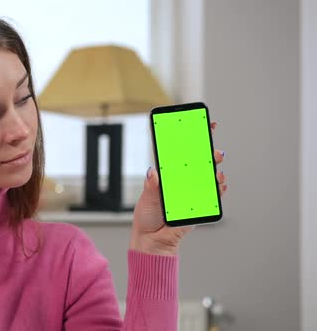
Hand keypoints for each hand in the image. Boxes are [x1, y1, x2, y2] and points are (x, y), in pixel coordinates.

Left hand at [129, 122, 227, 255]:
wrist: (152, 240)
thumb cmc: (147, 217)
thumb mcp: (147, 198)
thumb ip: (152, 186)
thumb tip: (153, 172)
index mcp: (169, 175)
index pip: (182, 153)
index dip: (192, 139)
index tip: (203, 125)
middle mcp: (182, 181)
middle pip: (199, 163)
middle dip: (208, 153)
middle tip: (212, 151)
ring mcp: (192, 193)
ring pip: (208, 177)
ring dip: (215, 171)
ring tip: (216, 169)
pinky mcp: (199, 207)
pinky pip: (212, 196)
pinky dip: (218, 189)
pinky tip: (220, 184)